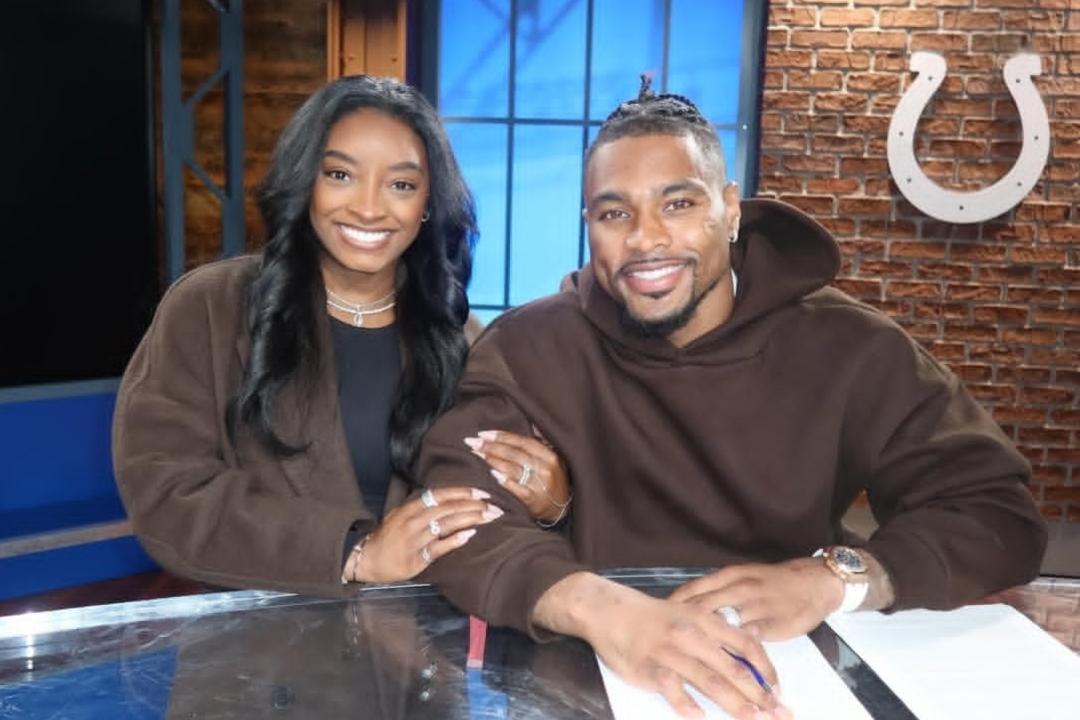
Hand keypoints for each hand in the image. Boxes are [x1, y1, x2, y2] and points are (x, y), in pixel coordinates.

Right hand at [348, 487, 502, 582]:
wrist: (367, 558)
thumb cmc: (389, 536)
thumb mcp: (401, 514)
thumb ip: (422, 506)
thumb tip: (447, 496)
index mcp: (410, 508)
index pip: (440, 495)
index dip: (462, 492)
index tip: (482, 492)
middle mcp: (413, 520)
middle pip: (447, 509)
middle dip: (473, 506)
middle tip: (494, 506)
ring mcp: (414, 539)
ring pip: (446, 525)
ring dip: (470, 519)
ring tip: (489, 517)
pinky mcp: (416, 558)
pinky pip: (438, 547)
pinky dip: (455, 541)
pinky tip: (470, 535)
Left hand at [463, 427, 570, 523]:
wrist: (561, 508)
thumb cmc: (552, 480)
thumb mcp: (552, 459)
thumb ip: (539, 443)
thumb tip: (530, 424)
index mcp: (549, 454)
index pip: (521, 441)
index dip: (501, 436)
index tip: (483, 434)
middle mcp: (545, 468)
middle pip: (513, 454)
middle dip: (491, 447)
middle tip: (473, 442)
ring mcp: (540, 484)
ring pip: (512, 469)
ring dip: (492, 461)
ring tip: (477, 454)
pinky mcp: (533, 499)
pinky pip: (516, 488)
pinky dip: (504, 481)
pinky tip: (492, 474)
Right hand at [574, 580, 787, 719]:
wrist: (611, 610)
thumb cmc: (655, 618)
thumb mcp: (689, 615)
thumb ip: (717, 635)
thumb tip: (751, 654)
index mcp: (705, 620)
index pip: (746, 644)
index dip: (766, 669)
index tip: (778, 690)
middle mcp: (691, 635)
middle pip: (732, 668)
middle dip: (758, 694)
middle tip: (778, 714)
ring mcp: (670, 652)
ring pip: (707, 680)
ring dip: (733, 702)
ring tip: (751, 719)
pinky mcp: (648, 667)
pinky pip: (671, 688)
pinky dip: (685, 704)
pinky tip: (699, 716)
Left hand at [669, 559, 843, 640]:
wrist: (815, 582)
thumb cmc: (774, 581)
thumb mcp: (743, 576)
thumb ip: (718, 588)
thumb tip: (688, 603)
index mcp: (731, 575)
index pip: (694, 589)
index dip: (675, 605)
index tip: (660, 617)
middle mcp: (740, 589)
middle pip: (703, 608)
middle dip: (684, 625)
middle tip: (669, 639)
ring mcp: (756, 608)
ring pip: (723, 626)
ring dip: (706, 641)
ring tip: (690, 653)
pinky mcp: (772, 626)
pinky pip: (747, 642)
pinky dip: (733, 652)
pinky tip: (723, 661)